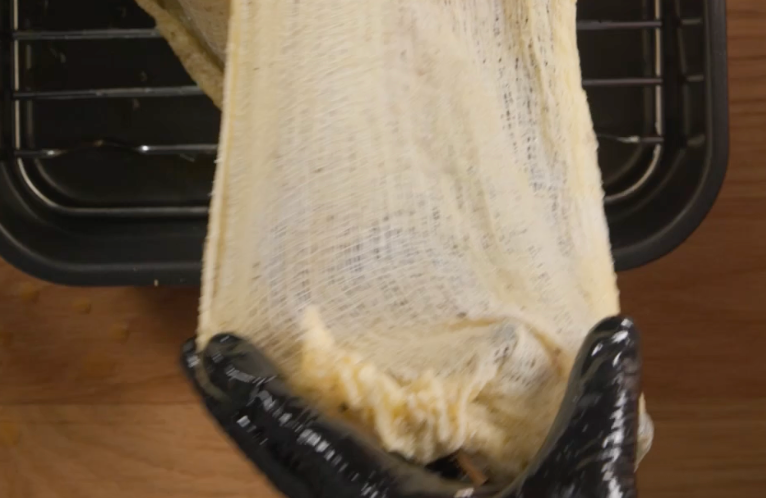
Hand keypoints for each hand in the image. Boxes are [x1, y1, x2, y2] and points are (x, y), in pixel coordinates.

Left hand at [182, 315, 641, 497]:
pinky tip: (330, 413)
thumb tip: (616, 333)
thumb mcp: (582, 487)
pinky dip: (319, 447)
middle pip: (284, 465)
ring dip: (272, 430)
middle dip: (240, 410)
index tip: (213, 352)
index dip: (259, 399)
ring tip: (238, 375)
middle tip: (199, 352)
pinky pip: (341, 485)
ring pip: (305, 479)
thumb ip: (596, 409)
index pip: (311, 448)